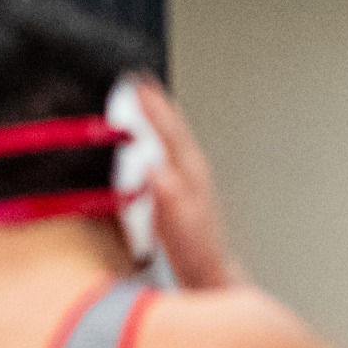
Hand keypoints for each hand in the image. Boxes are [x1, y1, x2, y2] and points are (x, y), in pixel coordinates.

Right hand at [135, 79, 239, 288]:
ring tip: (151, 96)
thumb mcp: (176, 224)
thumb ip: (165, 194)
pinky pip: (173, 150)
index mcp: (190, 173)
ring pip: (176, 136)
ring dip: (162, 115)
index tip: (140, 85)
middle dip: (159, 102)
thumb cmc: (193, 249)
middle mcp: (193, 171)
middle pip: (175, 127)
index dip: (154, 108)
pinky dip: (164, 135)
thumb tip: (152, 167)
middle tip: (143, 79)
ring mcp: (191, 178)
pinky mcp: (186, 187)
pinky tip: (158, 135)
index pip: (169, 132)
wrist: (207, 268)